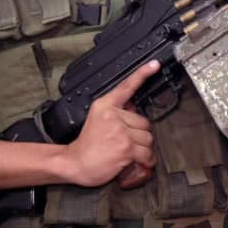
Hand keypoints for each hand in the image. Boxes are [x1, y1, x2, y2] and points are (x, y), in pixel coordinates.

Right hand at [63, 60, 159, 187]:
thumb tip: (133, 108)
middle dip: (139, 135)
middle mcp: (113, 115)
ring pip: (148, 138)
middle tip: (124, 142)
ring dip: (142, 149)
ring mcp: (120, 131)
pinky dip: (145, 160)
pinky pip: (147, 153)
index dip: (142, 74)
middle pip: (145, 122)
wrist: (73, 163)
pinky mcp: (126, 147)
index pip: (126, 87)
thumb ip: (116, 112)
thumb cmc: (86, 145)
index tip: (154, 64)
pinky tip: (135, 161)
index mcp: (104, 105)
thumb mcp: (96, 119)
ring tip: (127, 152)